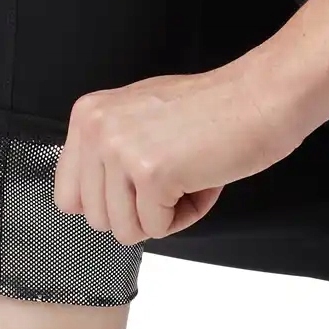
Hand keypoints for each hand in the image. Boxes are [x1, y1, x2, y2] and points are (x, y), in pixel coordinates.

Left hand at [52, 51, 307, 243]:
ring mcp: (121, 150)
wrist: (262, 97)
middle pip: (96, 219)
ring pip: (124, 230)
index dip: (108, 204)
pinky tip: (203, 180)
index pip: (67, 195)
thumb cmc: (213, 109)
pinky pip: (157, 229)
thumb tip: (81, 204)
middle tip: (175, 176)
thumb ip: (106, 153)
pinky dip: (186, 216)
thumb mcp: (139, 118)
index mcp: (88, 115)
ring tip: (189, 175)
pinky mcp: (151, 173)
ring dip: (163, 215)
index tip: (138, 187)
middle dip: (139, 211)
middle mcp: (96, 129)